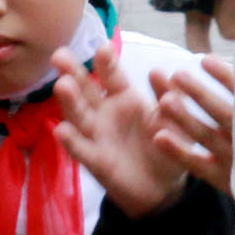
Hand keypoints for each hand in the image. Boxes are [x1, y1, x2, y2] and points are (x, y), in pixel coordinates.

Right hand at [51, 43, 188, 216]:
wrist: (162, 187)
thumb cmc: (165, 147)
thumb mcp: (174, 122)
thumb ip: (171, 99)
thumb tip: (165, 72)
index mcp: (125, 98)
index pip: (112, 76)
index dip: (106, 62)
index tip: (103, 47)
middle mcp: (105, 113)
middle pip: (86, 90)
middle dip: (73, 72)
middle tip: (60, 55)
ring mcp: (97, 136)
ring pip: (79, 115)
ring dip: (69, 101)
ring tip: (62, 85)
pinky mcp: (95, 160)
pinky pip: (81, 149)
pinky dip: (71, 141)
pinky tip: (60, 130)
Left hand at [146, 57, 234, 195]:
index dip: (225, 77)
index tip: (205, 59)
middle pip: (222, 114)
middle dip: (200, 94)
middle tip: (178, 75)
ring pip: (207, 137)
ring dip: (185, 119)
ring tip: (164, 101)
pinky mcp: (225, 179)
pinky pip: (198, 166)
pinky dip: (179, 152)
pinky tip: (159, 138)